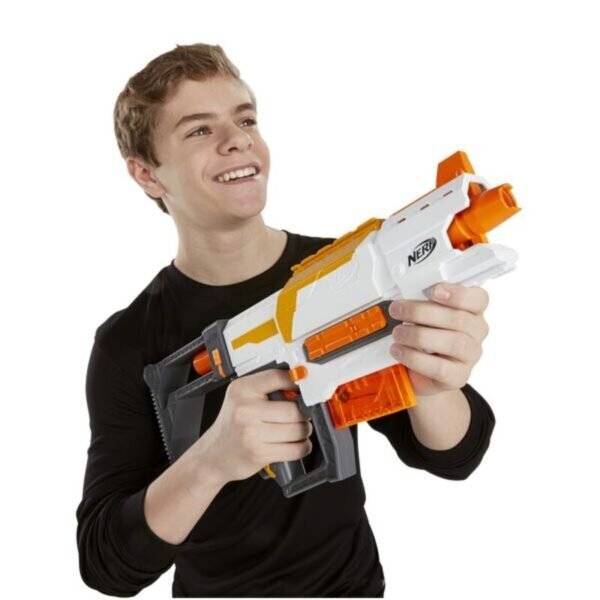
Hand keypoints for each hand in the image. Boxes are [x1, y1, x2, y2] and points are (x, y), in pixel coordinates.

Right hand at [201, 369, 312, 483]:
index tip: (306, 386)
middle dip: (303, 414)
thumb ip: (267, 387)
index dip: (298, 382)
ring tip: (297, 430)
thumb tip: (301, 381)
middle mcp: (245, 409)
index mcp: (241, 389)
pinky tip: (296, 444)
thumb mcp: (241, 397)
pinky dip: (302, 447)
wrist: (213, 454)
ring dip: (304, 431)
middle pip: (293, 409)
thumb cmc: (232, 424)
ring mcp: (251, 433)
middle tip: (300, 416)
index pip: (278, 377)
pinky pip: (295, 449)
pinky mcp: (259, 453)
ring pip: (297, 430)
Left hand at [388, 283, 489, 396]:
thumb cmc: (424, 336)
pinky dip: (415, 358)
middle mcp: (476, 332)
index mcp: (472, 311)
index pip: (478, 299)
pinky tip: (399, 351)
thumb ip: (422, 303)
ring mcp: (470, 356)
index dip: (458, 294)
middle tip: (397, 310)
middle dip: (422, 312)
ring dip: (419, 336)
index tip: (434, 290)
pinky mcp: (458, 377)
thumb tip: (405, 296)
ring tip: (397, 333)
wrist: (419, 371)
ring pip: (454, 343)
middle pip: (459, 319)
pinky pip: (440, 368)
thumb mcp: (423, 315)